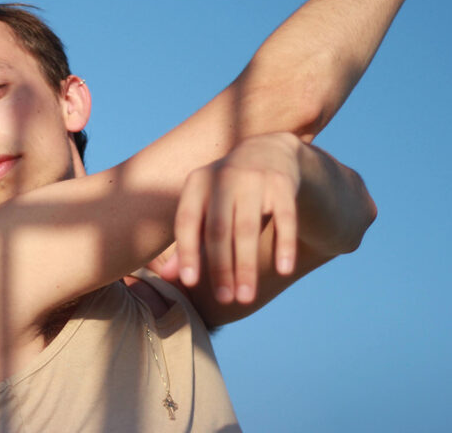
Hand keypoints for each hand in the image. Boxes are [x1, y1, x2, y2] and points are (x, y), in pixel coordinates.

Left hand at [166, 133, 301, 304]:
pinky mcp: (282, 182)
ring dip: (246, 265)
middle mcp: (223, 177)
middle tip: (225, 300)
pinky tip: (284, 270)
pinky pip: (285, 217)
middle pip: (218, 229)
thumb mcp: (205, 208)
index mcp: (197, 183)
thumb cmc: (228, 192)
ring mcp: (254, 177)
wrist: (269, 151)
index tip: (189, 282)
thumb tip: (166, 277)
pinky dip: (284, 243)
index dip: (187, 251)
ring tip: (246, 297)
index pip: (187, 221)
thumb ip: (188, 240)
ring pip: (247, 228)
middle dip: (220, 267)